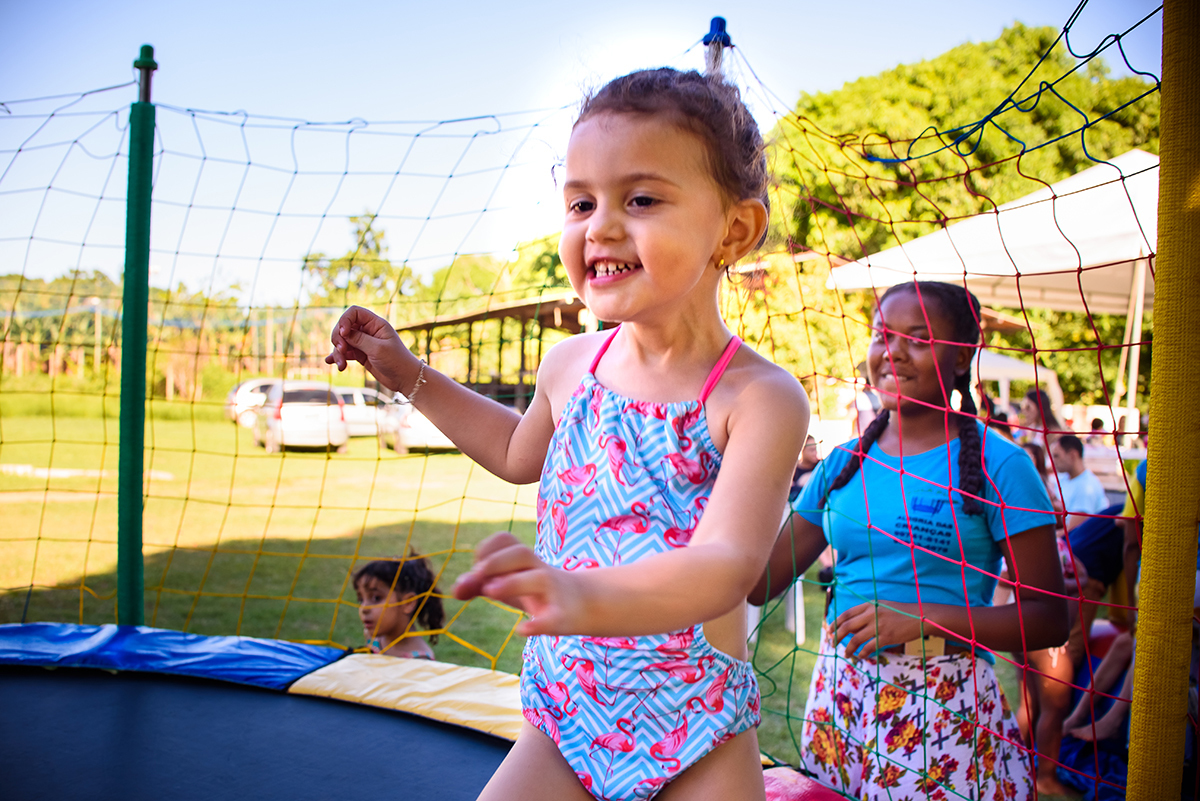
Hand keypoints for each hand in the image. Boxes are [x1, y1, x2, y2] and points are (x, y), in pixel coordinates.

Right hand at [325, 306, 413, 390]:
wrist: (405, 379)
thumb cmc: (396, 361)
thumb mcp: (377, 349)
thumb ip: (359, 339)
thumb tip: (342, 332)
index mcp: (376, 324)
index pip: (354, 312)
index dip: (344, 320)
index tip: (343, 334)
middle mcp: (368, 331)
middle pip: (344, 327)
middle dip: (338, 338)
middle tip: (342, 350)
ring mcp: (363, 343)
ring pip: (342, 341)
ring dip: (338, 352)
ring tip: (342, 366)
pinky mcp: (360, 354)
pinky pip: (345, 352)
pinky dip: (338, 357)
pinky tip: (331, 362)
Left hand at [452, 532, 580, 635]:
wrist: (586, 603)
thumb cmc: (538, 590)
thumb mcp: (509, 583)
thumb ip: (480, 585)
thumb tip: (454, 590)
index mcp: (525, 560)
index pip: (505, 540)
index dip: (486, 551)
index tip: (478, 570)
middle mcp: (540, 569)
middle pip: (522, 553)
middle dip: (496, 563)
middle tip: (478, 577)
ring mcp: (554, 591)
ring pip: (539, 578)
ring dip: (512, 583)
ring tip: (490, 592)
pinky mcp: (563, 616)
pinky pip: (553, 617)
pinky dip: (537, 624)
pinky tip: (521, 629)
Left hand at [833, 601, 925, 658]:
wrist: (922, 616)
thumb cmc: (901, 612)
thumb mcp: (882, 606)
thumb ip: (867, 613)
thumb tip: (852, 625)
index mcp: (869, 605)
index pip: (846, 614)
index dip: (835, 622)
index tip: (829, 630)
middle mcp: (871, 614)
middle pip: (847, 626)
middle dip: (836, 636)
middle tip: (831, 643)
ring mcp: (879, 625)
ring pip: (856, 639)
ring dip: (848, 648)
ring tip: (846, 654)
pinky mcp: (887, 636)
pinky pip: (869, 647)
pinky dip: (862, 653)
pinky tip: (861, 656)